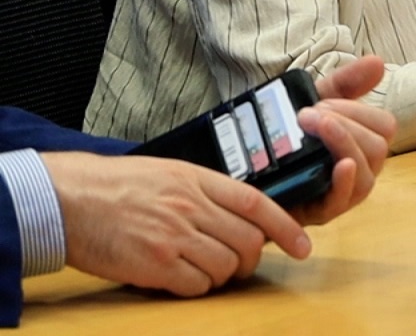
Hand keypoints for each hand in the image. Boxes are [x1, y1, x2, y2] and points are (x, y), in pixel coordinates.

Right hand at [44, 151, 309, 296]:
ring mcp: (172, 237)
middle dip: (251, 260)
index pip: (257, 203)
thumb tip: (241, 214)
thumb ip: (206, 191)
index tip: (303, 246)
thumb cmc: (116, 186)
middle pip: (247, 241)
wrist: (68, 199)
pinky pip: (195, 286)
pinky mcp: (153, 265)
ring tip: (204, 271)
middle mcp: (190, 207)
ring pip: (225, 266)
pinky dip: (196, 288)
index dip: (286, 227)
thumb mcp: (170, 173)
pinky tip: (180, 280)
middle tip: (239, 266)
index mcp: (198, 180)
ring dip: (223, 276)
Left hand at [289, 55, 395, 225]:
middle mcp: (360, 170)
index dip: (359, 111)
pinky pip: (345, 199)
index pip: (385, 127)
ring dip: (343, 143)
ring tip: (310, 126)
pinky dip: (347, 180)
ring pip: (367, 173)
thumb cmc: (283, 136)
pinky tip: (340, 164)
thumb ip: (345, 83)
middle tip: (307, 115)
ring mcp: (343, 194)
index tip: (323, 102)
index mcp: (363, 144)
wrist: (239, 167)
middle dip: (346, 125)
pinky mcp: (320, 212)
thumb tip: (378, 62)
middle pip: (378, 148)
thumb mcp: (314, 103)